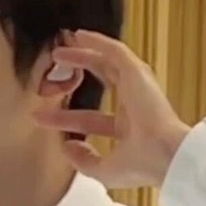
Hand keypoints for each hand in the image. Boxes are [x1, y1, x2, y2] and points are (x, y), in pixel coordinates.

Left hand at [35, 31, 190, 190]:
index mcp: (129, 128)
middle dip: (78, 73)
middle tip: (55, 67)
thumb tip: (66, 147)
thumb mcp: (106, 170)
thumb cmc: (143, 164)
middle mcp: (133, 105)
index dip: (65, 118)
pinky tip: (80, 36)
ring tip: (61, 49)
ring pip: (107, 62)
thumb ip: (84, 161)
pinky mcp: (137, 73)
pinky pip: (115, 51)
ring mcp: (137, 87)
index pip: (91, 118)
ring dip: (84, 53)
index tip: (40, 115)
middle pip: (100, 82)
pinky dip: (98, 41)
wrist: (165, 154)